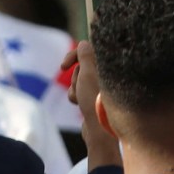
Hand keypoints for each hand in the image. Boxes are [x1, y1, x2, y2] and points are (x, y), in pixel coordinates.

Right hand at [63, 40, 119, 169]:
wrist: (100, 130)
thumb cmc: (94, 100)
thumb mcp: (87, 73)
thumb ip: (84, 56)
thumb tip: (84, 43)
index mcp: (110, 66)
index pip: (88, 50)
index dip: (74, 56)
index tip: (63, 66)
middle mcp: (108, 74)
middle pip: (81, 66)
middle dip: (75, 77)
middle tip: (80, 88)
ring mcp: (101, 87)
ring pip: (78, 80)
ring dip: (74, 89)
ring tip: (81, 100)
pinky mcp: (95, 98)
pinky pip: (78, 91)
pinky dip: (76, 97)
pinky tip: (80, 106)